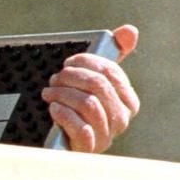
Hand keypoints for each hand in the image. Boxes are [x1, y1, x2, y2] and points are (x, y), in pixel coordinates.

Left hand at [42, 24, 139, 152]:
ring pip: (89, 104)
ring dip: (62, 93)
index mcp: (127, 101)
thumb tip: (130, 30)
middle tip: (56, 78)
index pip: (111, 72)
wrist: (56, 139)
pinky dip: (63, 114)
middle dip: (71, 77)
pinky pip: (81, 128)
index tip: (69, 63)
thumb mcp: (93, 79)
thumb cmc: (77, 105)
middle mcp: (120, 120)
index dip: (86, 62)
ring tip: (49, 92)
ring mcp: (106, 136)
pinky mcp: (88, 149)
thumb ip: (112, 55)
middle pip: (99, 86)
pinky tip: (54, 108)